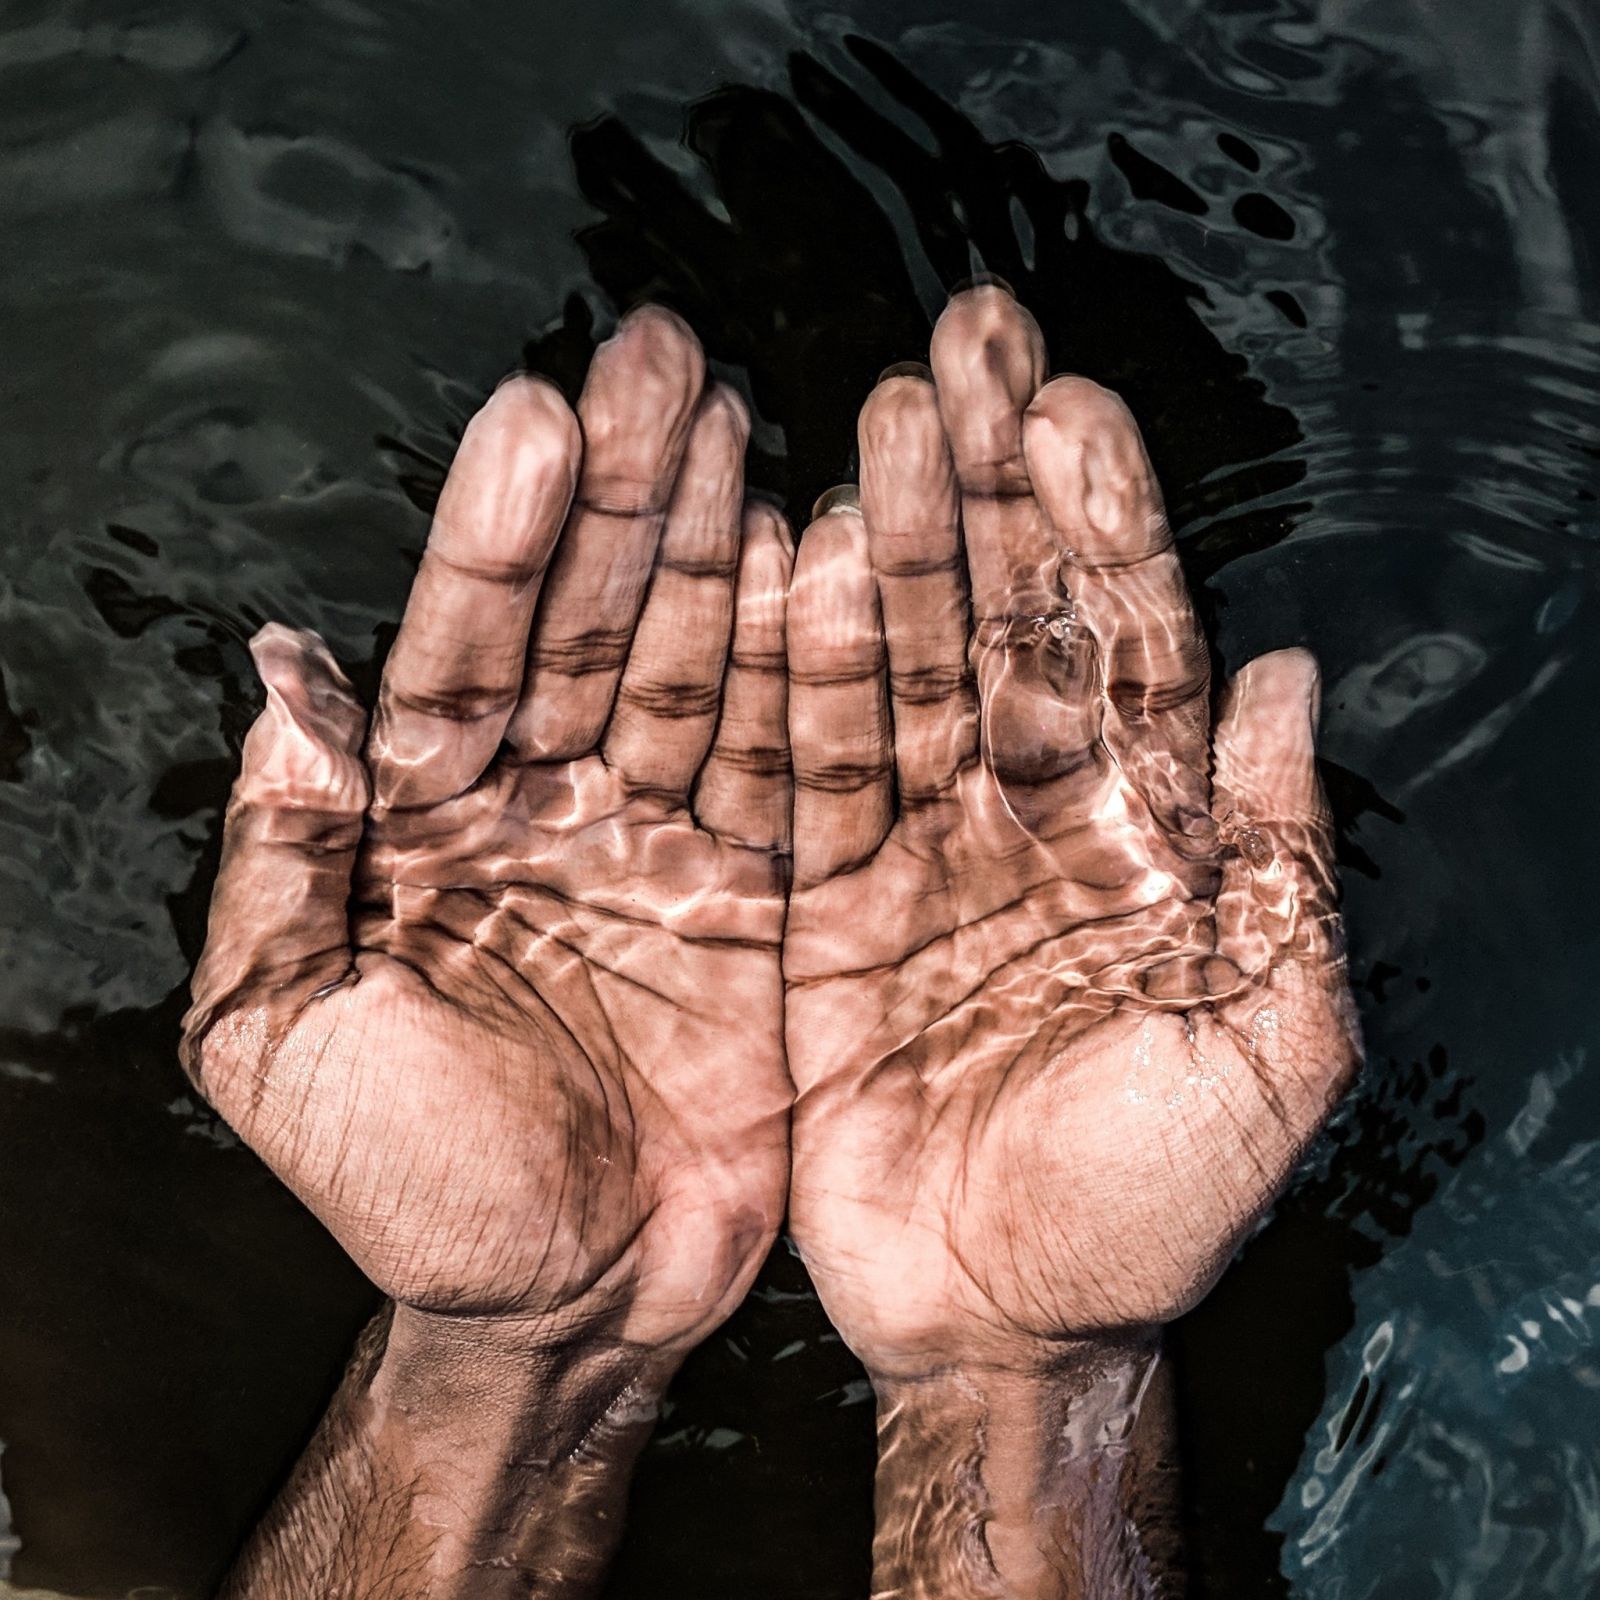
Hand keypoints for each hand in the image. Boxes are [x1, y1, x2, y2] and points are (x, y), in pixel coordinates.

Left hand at [183, 308, 793, 1594]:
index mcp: (429, 827)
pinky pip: (799, 769)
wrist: (564, 1303)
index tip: (540, 417)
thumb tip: (284, 674)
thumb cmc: (409, 1191)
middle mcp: (556, 809)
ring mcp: (671, 846)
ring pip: (706, 669)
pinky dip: (818, 672)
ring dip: (727, 544)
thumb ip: (279, 852)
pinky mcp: (770, 899)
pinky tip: (829, 555)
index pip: (463, 651)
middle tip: (665, 356)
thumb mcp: (280, 1034)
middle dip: (629, 493)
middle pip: (599, 625)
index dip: (499, 537)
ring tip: (750, 417)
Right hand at [782, 287, 1357, 1593]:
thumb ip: (1277, 869)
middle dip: (990, 488)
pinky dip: (794, 672)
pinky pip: (806, 767)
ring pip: (902, 669)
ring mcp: (922, 852)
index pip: (1132, 650)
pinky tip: (785, 563)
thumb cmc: (1142, 1211)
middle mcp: (1032, 820)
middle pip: (1010, 622)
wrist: (995, 1320)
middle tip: (964, 350)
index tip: (1067, 410)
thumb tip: (1287, 684)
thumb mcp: (1262, 1055)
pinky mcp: (824, 902)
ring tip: (874, 422)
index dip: (1104, 528)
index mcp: (1148, 845)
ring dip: (887, 547)